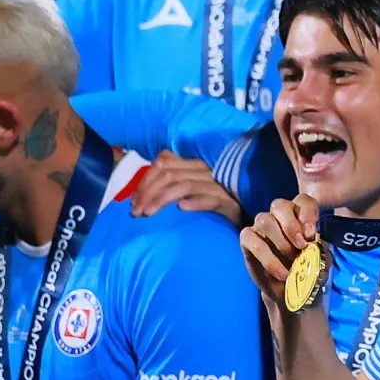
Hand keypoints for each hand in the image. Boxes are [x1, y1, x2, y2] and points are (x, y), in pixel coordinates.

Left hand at [131, 151, 246, 224]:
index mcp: (195, 166)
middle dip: (147, 192)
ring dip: (162, 198)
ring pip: (184, 185)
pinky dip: (195, 202)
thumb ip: (171, 187)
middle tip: (135, 213)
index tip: (132, 202)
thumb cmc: (214, 207)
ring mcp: (219, 186)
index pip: (164, 162)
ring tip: (148, 214)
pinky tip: (182, 208)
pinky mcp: (230, 203)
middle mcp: (206, 171)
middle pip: (169, 173)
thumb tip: (140, 195)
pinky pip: (211, 199)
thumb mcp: (191, 192)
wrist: (247, 217)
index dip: (144, 180)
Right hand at [240, 193, 321, 304]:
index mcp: (299, 213)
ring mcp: (261, 225)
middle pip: (280, 205)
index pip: (303, 201)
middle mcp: (278, 215)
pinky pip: (253, 241)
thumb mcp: (318, 259)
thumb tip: (315, 245)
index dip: (307, 213)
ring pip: (265, 220)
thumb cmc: (305, 268)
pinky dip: (268, 259)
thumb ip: (318, 249)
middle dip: (291, 225)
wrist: (288, 290)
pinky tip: (281, 273)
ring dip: (280, 241)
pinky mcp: (247, 239)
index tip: (311, 234)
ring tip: (292, 260)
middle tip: (302, 245)